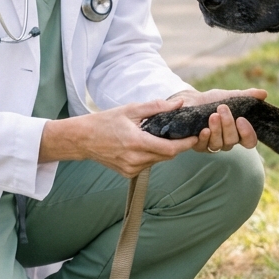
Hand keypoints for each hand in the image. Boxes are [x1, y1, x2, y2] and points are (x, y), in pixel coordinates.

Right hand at [39, 98, 197, 177]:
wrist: (82, 139)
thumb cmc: (105, 121)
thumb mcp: (131, 109)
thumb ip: (156, 107)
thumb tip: (179, 104)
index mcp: (137, 143)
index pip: (171, 149)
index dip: (186, 144)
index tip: (196, 136)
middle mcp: (135, 160)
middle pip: (167, 156)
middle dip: (177, 146)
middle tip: (183, 133)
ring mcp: (131, 169)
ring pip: (157, 161)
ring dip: (163, 150)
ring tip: (161, 136)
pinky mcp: (128, 174)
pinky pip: (147, 165)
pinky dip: (151, 155)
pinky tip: (145, 144)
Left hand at [171, 86, 266, 153]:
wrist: (191, 100)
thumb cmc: (212, 100)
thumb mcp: (230, 96)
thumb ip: (246, 96)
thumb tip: (264, 93)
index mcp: (238, 133)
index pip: (249, 141)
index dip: (248, 133)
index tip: (241, 119)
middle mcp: (227, 142)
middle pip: (233, 140)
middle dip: (228, 124)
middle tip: (222, 108)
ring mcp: (213, 145)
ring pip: (219, 144)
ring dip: (217, 129)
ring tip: (213, 115)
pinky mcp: (199, 146)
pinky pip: (203, 147)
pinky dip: (204, 138)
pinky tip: (203, 130)